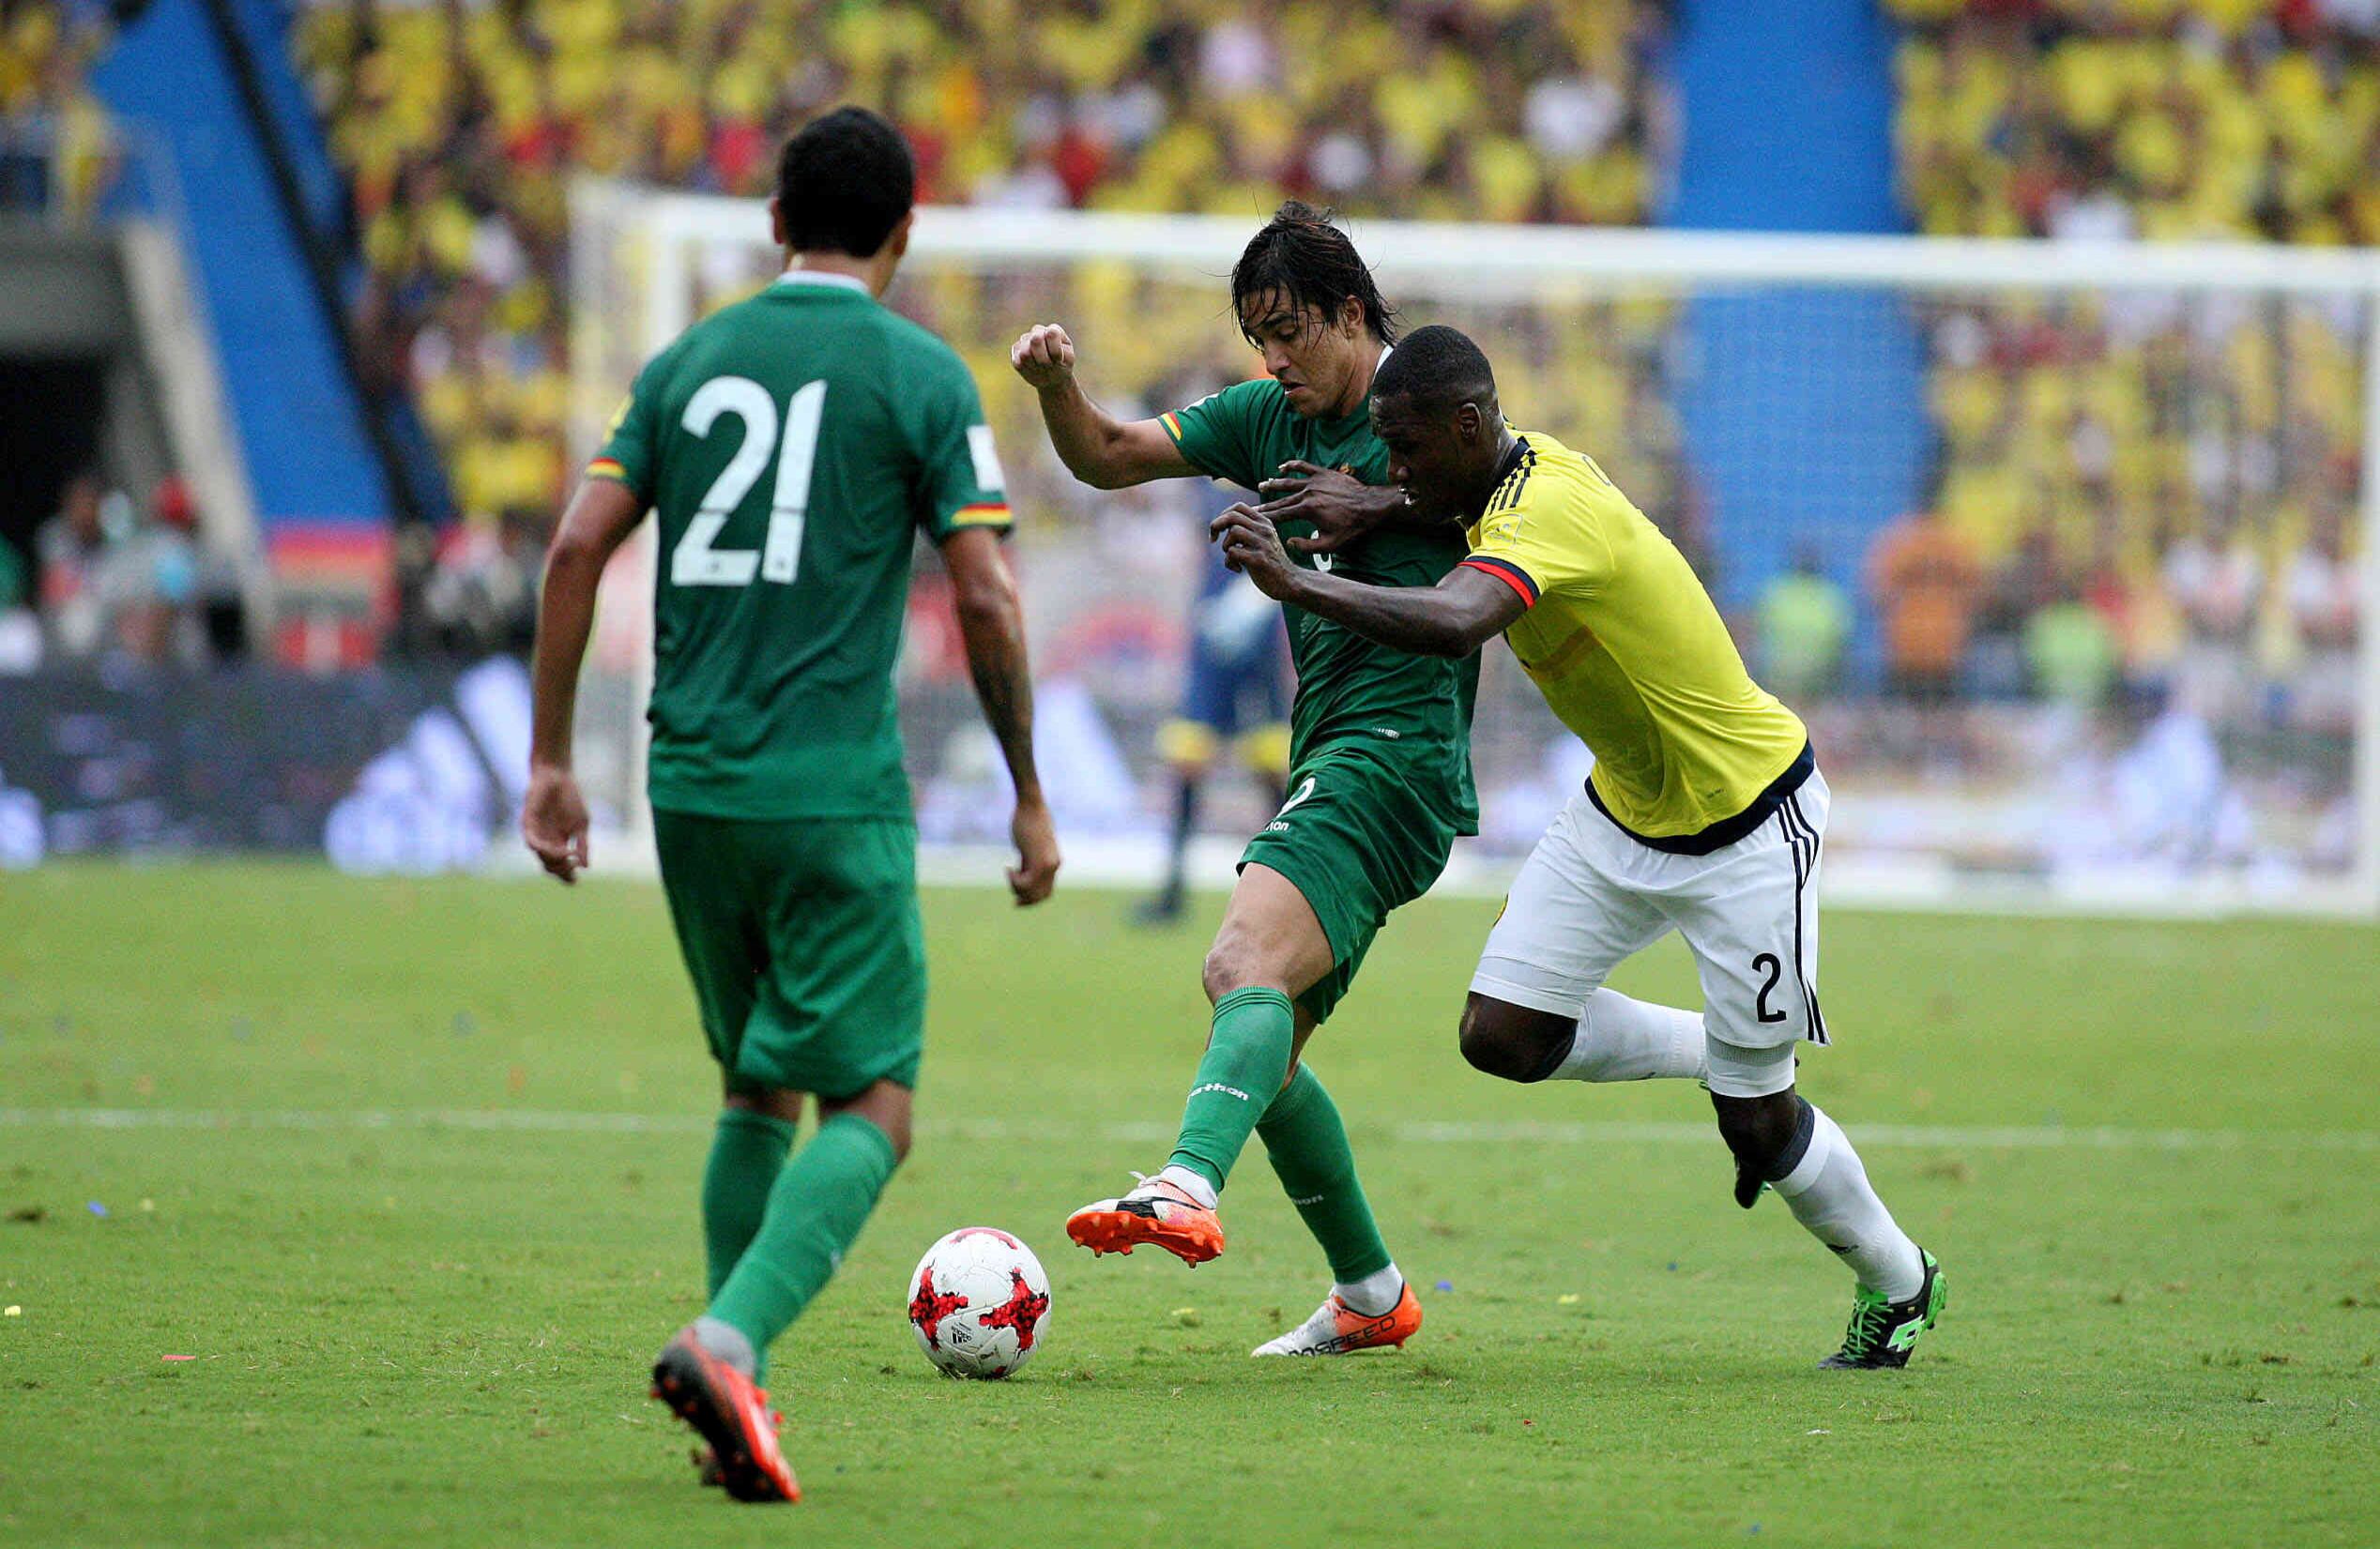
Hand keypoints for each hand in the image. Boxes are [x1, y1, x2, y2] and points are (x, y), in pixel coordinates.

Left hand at [521, 763, 589, 883]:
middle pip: (550, 866)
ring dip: (556, 860)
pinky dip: (548, 850)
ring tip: (570, 855)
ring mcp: (536, 833)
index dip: (567, 876)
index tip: (577, 880)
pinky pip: (533, 843)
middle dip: (562, 871)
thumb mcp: (582, 824)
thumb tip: (586, 867)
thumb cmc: (570, 798)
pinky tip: (563, 848)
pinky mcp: (528, 824)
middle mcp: (545, 841)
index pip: (560, 867)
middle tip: (574, 867)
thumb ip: (583, 845)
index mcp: (558, 843)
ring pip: (542, 857)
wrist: (557, 775)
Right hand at [1006, 795, 1059, 905]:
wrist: (1031, 805)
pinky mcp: (1040, 862)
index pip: (1046, 891)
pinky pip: (1025, 883)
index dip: (1032, 898)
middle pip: (1041, 896)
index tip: (1017, 898)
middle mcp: (1054, 866)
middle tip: (1012, 892)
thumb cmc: (1028, 820)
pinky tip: (1008, 867)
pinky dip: (1014, 880)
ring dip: (1017, 888)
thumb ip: (1029, 859)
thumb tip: (1023, 870)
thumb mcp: (1029, 845)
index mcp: (1053, 862)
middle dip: (1025, 899)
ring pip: (1032, 892)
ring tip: (1010, 872)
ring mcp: (1048, 865)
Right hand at [1009, 323, 1076, 389]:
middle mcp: (1037, 331)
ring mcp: (1024, 340)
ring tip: (1041, 367)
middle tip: (1049, 365)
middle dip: (1044, 359)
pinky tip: (1033, 369)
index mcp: (1053, 330)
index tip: (1060, 360)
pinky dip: (1027, 370)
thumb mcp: (1068, 359)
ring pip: (1025, 353)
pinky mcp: (1015, 352)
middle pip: (1036, 340)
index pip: (1051, 334)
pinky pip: (1017, 362)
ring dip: (1035, 365)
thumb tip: (1038, 339)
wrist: (1054, 378)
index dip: (1056, 351)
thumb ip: (1058, 348)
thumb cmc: (1062, 365)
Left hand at [1210, 504, 1302, 600]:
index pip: (1238, 507)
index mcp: (1264, 523)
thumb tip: (1221, 522)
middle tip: (1212, 539)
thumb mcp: (1261, 540)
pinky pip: (1233, 552)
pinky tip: (1238, 569)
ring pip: (1233, 532)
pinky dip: (1229, 562)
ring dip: (1225, 546)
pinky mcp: (1259, 559)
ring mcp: (1263, 544)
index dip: (1223, 515)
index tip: (1219, 530)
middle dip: (1216, 525)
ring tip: (1232, 557)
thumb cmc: (1270, 562)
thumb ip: (1247, 529)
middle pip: (1232, 516)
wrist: (1288, 582)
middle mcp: (1264, 530)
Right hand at [1255, 460, 1397, 552]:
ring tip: (1261, 485)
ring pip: (1289, 482)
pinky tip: (1282, 466)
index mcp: (1307, 511)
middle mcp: (1308, 493)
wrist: (1371, 506)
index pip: (1280, 514)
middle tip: (1250, 507)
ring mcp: (1315, 481)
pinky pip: (1304, 466)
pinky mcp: (1324, 473)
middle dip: (1265, 504)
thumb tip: (1289, 542)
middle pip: (1281, 499)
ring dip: (1274, 483)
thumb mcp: (1331, 544)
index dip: (1265, 518)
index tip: (1252, 520)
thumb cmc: (1352, 527)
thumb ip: (1308, 546)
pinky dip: (1292, 465)